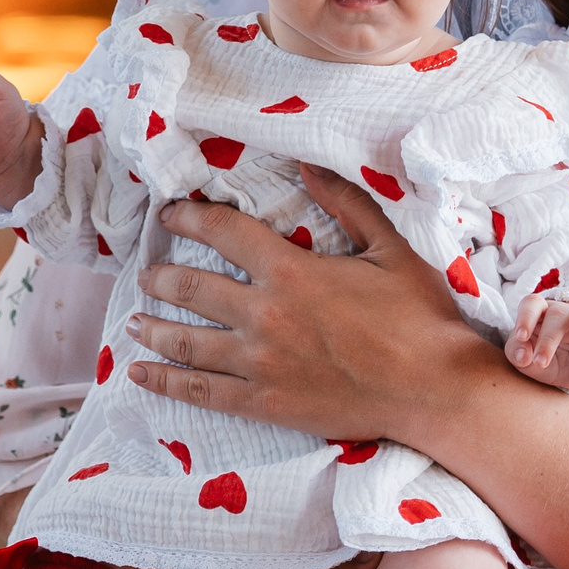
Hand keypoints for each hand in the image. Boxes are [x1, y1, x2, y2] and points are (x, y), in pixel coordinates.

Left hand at [124, 166, 490, 444]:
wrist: (434, 390)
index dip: (190, 218)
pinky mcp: (265, 403)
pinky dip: (166, 383)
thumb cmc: (420, 318)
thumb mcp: (390, 249)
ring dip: (153, 327)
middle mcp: (264, 315)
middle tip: (146, 273)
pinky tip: (142, 375)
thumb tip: (308, 164)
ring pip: (187, 343)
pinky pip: (201, 392)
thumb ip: (346, 204)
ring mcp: (260, 363)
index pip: (224, 233)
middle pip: (192, 288)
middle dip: (161, 277)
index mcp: (291, 271)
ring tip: (134, 321)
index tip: (171, 214)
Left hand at [507, 294, 568, 391]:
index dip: (525, 317)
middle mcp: (567, 314)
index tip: (522, 337)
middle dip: (549, 338)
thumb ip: (517, 354)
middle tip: (541, 362)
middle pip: (558, 312)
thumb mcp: (527, 362)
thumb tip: (522, 355)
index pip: (532, 304)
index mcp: (542, 315)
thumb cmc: (548, 360)